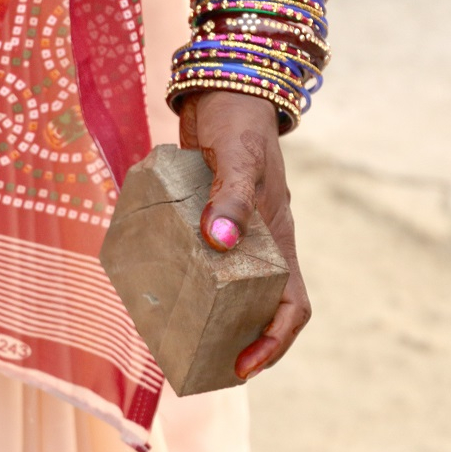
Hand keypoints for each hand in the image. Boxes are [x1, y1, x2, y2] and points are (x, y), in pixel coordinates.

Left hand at [178, 91, 310, 379]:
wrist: (223, 87)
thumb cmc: (237, 120)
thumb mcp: (237, 158)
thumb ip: (231, 197)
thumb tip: (219, 241)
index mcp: (278, 237)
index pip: (292, 306)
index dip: (274, 342)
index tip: (242, 364)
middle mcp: (261, 242)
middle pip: (260, 308)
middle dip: (240, 341)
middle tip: (202, 362)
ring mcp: (236, 231)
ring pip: (231, 288)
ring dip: (213, 316)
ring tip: (178, 337)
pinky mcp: (208, 218)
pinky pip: (204, 260)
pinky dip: (189, 278)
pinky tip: (159, 286)